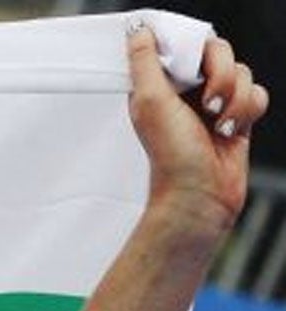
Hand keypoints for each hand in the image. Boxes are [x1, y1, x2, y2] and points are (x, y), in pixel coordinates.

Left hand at [128, 25, 268, 236]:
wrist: (200, 194)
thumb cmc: (172, 156)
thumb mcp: (150, 102)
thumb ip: (144, 62)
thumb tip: (138, 30)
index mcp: (162, 84)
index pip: (187, 44)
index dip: (197, 49)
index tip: (196, 68)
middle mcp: (187, 91)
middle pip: (221, 53)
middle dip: (222, 75)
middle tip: (208, 102)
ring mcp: (214, 103)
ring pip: (243, 73)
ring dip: (235, 99)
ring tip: (219, 124)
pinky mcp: (237, 116)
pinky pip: (257, 93)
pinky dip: (248, 111)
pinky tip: (232, 131)